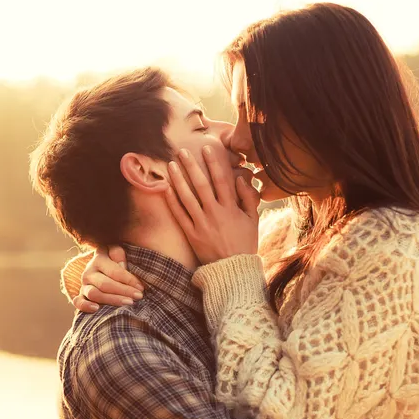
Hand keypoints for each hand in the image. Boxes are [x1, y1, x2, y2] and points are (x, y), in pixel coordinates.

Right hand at [73, 246, 143, 312]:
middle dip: (124, 291)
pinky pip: (78, 302)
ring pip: (94, 294)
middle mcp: (89, 272)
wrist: (102, 269)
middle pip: (105, 284)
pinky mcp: (80, 296)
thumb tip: (122, 266)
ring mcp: (84, 285)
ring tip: (128, 303)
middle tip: (138, 296)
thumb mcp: (118, 252)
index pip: (114, 271)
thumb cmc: (117, 261)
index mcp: (99, 259)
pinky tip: (96, 309)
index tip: (141, 287)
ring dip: (112, 299)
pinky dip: (85, 306)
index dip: (129, 280)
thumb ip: (119, 254)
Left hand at [165, 147, 259, 264]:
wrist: (233, 269)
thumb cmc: (244, 244)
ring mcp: (202, 224)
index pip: (221, 180)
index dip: (214, 163)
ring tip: (170, 165)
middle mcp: (215, 214)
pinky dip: (172, 201)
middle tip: (182, 151)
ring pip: (187, 197)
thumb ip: (248, 199)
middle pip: (201, 184)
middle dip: (191, 166)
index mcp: (231, 209)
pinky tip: (166, 188)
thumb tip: (240, 179)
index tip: (207, 149)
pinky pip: (179, 215)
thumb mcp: (253, 221)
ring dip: (178, 179)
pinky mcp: (191, 234)